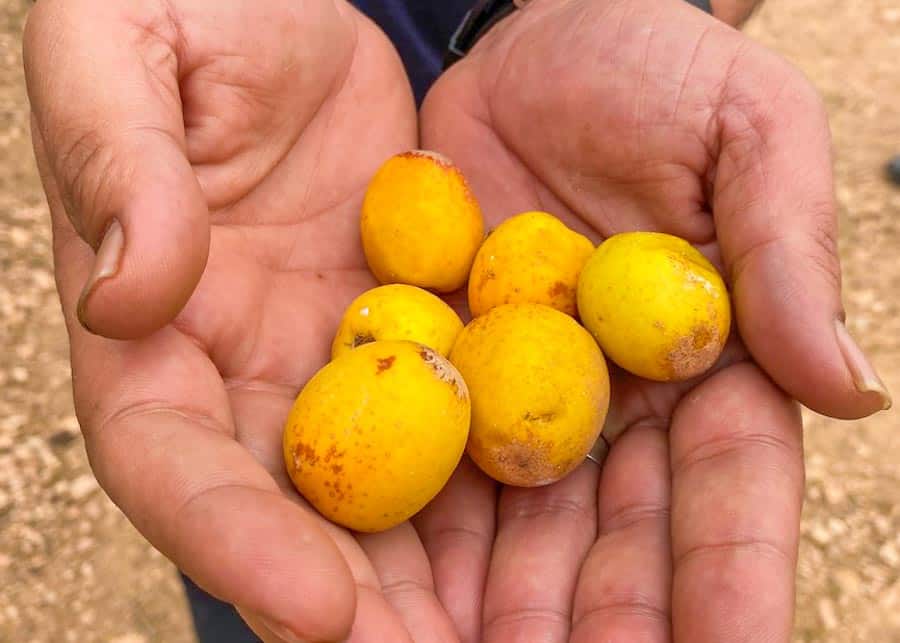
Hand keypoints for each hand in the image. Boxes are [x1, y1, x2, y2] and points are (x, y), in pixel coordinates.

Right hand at [25, 1, 457, 639]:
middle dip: (360, 610)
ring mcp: (336, 360)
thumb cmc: (186, 7)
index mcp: (152, 326)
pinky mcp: (420, 329)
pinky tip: (570, 543)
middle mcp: (243, 371)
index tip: (318, 612)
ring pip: (386, 496)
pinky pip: (464, 418)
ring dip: (445, 586)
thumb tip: (131, 286)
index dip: (232, 541)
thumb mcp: (126, 50)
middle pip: (290, 518)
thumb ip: (117, 160)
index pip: (173, 461)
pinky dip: (505, 487)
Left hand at [417, 0, 890, 640]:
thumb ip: (787, 255)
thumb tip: (850, 390)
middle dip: (600, 626)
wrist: (533, 35)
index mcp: (704, 368)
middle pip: (614, 543)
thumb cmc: (659, 69)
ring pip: (515, 532)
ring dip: (497, 612)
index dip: (729, 580)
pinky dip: (411, 534)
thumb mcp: (749, 135)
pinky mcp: (433, 366)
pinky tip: (385, 595)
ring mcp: (517, 396)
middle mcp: (611, 407)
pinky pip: (423, 460)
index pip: (727, 495)